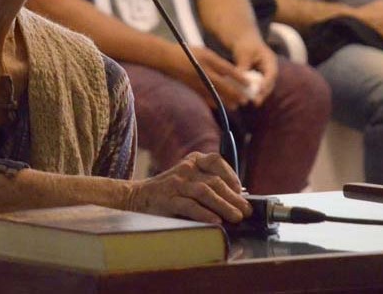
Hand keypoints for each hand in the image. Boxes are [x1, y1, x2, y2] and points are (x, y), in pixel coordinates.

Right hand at [126, 152, 249, 224]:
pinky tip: (215, 222)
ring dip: (223, 205)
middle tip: (245, 211)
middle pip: (214, 181)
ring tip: (236, 218)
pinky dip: (204, 214)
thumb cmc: (169, 191)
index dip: (231, 175)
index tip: (241, 191)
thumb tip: (239, 198)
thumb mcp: (189, 180)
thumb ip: (209, 184)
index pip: (216, 160)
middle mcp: (185, 169)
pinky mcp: (167, 199)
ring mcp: (176, 183)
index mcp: (192, 161)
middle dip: (233, 197)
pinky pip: (189, 206)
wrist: (137, 197)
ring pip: (204, 192)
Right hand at [177, 47, 250, 110]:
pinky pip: (205, 97)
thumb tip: (232, 74)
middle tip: (246, 99)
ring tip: (237, 105)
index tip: (249, 84)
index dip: (240, 78)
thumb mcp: (204, 52)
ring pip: (216, 94)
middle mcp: (203, 71)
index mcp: (208, 59)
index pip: (228, 70)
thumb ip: (217, 62)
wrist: (166, 58)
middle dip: (236, 93)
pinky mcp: (191, 87)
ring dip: (227, 100)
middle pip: (224, 85)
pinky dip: (215, 102)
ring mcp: (197, 81)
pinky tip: (221, 105)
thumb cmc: (188, 53)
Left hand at [229, 37, 277, 104]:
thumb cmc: (244, 45)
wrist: (243, 42)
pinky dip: (251, 92)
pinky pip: (256, 87)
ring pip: (263, 88)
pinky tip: (244, 98)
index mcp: (270, 61)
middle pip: (269, 84)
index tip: (260, 91)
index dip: (266, 83)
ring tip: (251, 103)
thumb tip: (239, 78)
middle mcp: (270, 69)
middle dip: (263, 93)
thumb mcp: (243, 54)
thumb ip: (243, 66)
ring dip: (257, 95)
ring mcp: (265, 75)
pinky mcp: (258, 80)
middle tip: (256, 102)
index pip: (271, 74)